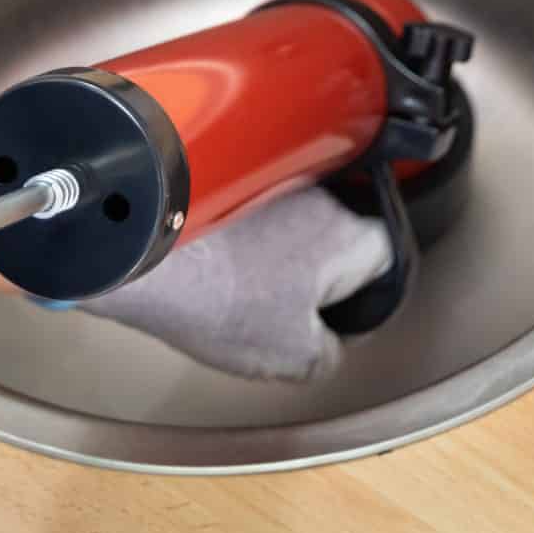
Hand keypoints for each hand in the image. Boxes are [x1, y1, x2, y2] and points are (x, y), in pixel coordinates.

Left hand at [77, 186, 391, 380]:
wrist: (146, 255)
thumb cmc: (216, 295)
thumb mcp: (292, 356)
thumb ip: (329, 354)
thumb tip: (329, 348)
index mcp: (348, 234)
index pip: (388, 256)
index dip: (368, 292)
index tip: (343, 313)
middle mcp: (319, 194)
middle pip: (341, 234)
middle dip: (321, 269)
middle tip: (292, 305)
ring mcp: (273, 178)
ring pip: (295, 219)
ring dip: (279, 247)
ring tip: (246, 285)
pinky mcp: (231, 176)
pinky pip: (255, 208)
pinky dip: (244, 232)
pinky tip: (219, 265)